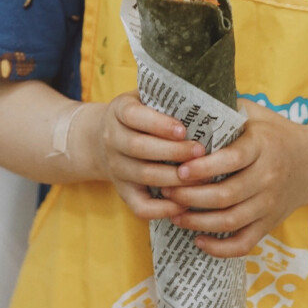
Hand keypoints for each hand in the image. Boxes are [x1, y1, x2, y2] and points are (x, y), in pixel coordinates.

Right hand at [84, 91, 205, 220]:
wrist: (99, 140)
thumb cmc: (141, 116)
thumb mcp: (145, 99)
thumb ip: (167, 98)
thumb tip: (208, 100)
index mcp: (119, 111)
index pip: (134, 116)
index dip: (158, 124)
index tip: (183, 129)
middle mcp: (112, 139)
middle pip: (139, 148)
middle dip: (173, 152)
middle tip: (201, 152)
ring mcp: (116, 168)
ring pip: (143, 176)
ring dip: (174, 178)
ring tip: (202, 176)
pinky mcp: (123, 191)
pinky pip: (140, 206)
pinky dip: (163, 209)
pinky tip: (185, 204)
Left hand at [158, 99, 307, 257]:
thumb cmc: (275, 133)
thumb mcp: (255, 113)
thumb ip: (224, 108)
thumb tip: (182, 98)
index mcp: (262, 146)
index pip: (232, 160)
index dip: (203, 168)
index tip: (179, 169)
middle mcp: (268, 177)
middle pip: (225, 195)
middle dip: (190, 196)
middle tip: (166, 190)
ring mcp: (270, 204)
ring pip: (230, 221)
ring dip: (197, 222)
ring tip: (174, 214)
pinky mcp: (270, 224)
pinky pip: (244, 243)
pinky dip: (220, 248)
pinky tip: (198, 240)